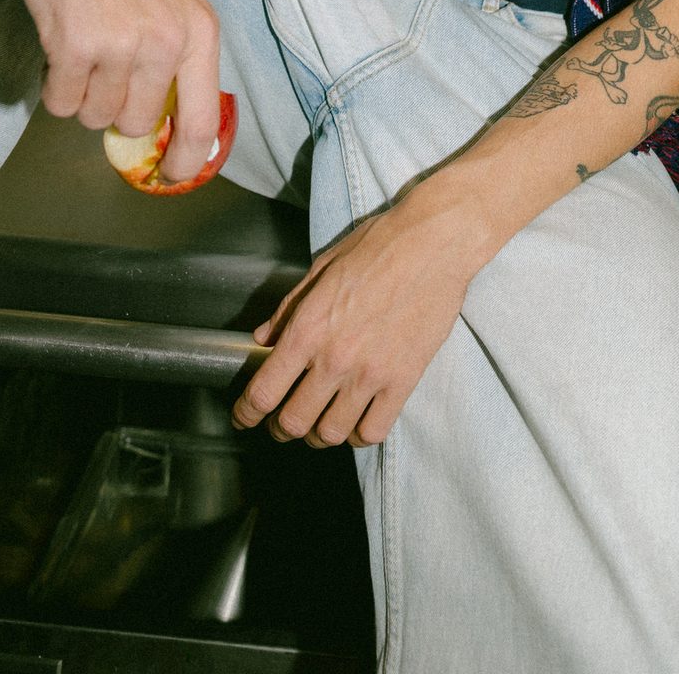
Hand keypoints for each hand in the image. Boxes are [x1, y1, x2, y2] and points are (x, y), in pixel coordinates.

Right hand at [10, 0, 221, 182]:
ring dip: (80, 92)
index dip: (186, 159)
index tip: (171, 176)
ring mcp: (122, 45)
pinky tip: (58, 41)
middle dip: (113, 106)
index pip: (203, 120)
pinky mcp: (75, 45)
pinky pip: (58, 102)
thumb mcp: (170, 2)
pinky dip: (52, 83)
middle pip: (138, 123)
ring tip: (81, 42)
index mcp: (199, 32)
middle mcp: (167, 43)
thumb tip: (161, 127)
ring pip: (94, 115)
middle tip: (102, 64)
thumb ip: (173, 58)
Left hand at [231, 203, 472, 448]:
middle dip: (280, 429)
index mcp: (308, 328)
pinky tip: (356, 419)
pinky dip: (358, 435)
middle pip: (293, 422)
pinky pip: (373, 431)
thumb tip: (263, 338)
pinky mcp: (404, 381)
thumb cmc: (379, 246)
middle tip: (281, 423)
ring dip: (318, 435)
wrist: (434, 244)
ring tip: (319, 424)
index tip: (244, 417)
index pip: (264, 392)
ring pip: (330, 434)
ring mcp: (370, 374)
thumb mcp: (322, 268)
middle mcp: (335, 358)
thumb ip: (289, 308)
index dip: (246, 413)